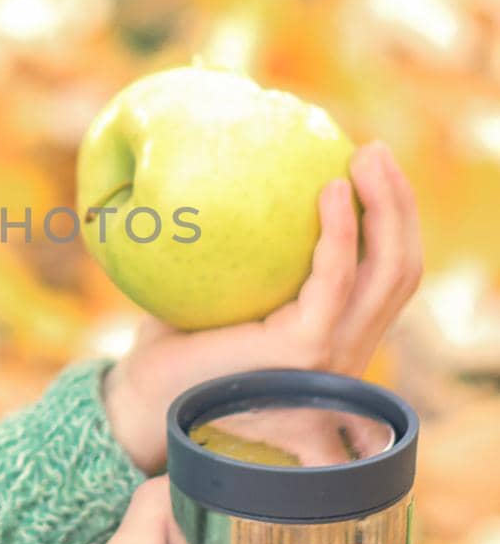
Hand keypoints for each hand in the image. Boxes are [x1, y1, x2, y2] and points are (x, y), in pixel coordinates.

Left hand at [102, 139, 424, 474]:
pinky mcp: (306, 350)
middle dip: (401, 202)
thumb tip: (250, 170)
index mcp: (335, 336)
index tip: (370, 164)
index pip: (387, 276)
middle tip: (372, 148)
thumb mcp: (222, 284)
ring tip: (363, 155)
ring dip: (386, 205)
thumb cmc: (173, 339)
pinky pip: (335, 280)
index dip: (395, 218)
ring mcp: (332, 355)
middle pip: (402, 269)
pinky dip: (341, 232)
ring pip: (389, 272)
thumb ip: (249, 244)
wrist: (142, 394)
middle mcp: (346, 350)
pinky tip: (328, 190)